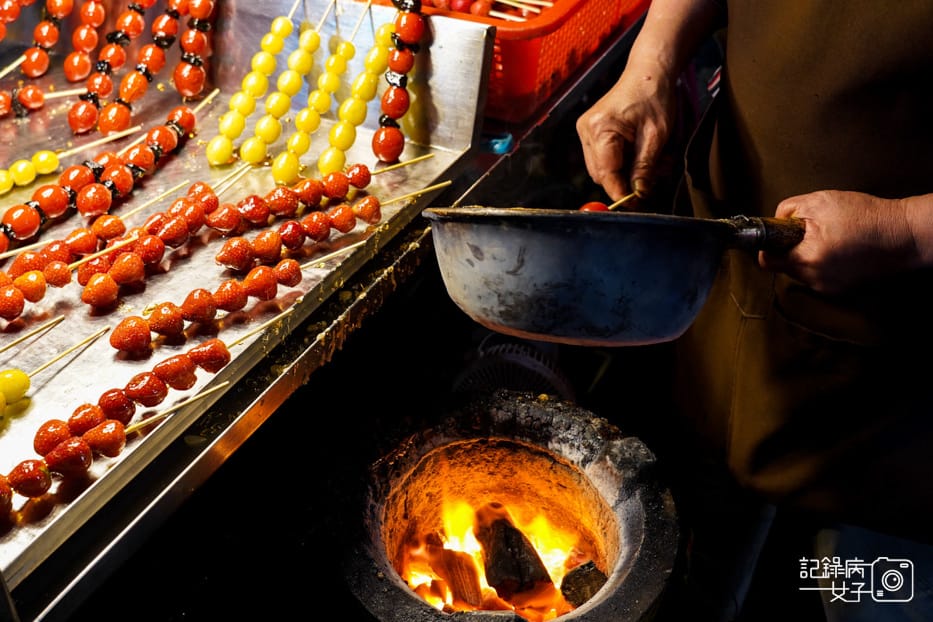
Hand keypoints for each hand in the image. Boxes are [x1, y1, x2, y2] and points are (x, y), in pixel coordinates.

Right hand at [576, 63, 676, 201]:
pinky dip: (620, 163)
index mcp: (600, 129)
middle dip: (625, 182)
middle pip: (600, 175)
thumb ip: (644, 168)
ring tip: (650, 162)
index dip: (621, 193)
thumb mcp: (656, 136)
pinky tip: (637, 153)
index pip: (606, 174)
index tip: (637, 204)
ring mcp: (585, 131)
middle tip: (651, 180)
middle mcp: (586, 130)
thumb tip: (638, 194)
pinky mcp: (590, 131)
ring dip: (624, 173)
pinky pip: (602, 158)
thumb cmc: (654, 97)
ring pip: (601, 169)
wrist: (648, 72)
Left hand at [758, 190, 918, 293]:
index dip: (767, 245)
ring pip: (802, 271)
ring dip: (807, 256)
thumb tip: (775, 221)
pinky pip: (819, 276)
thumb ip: (788, 210)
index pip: (766, 261)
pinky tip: (839, 249)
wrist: (902, 234)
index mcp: (806, 259)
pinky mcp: (840, 290)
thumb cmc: (865, 216)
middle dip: (791, 248)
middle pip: (784, 266)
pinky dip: (823, 263)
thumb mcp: (820, 201)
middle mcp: (815, 279)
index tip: (774, 236)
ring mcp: (828, 287)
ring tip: (829, 238)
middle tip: (810, 231)